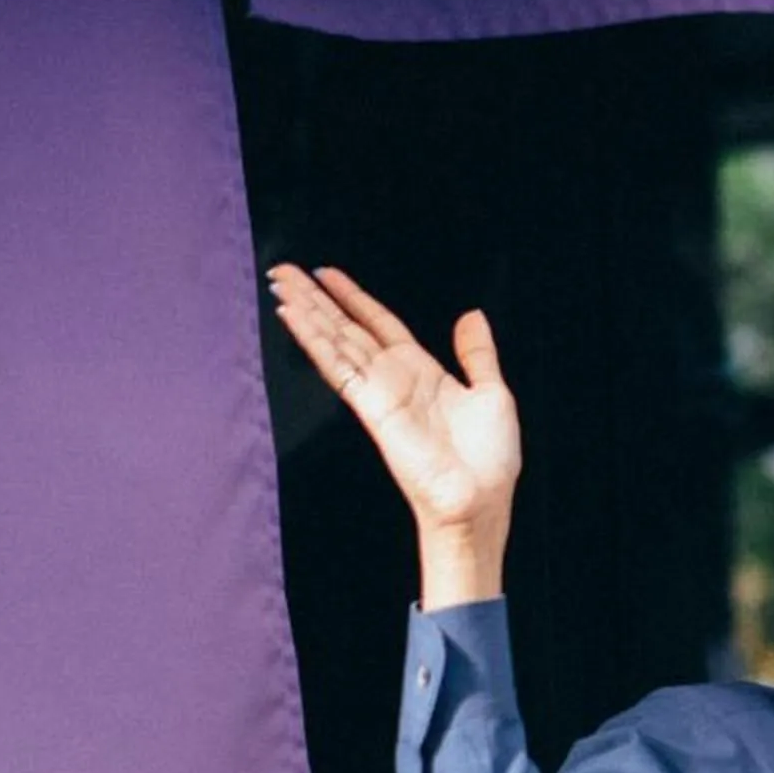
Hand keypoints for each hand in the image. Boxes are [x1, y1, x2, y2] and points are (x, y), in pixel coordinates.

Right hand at [268, 264, 519, 605]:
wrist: (480, 502)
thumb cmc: (490, 461)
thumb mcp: (492, 393)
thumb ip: (477, 354)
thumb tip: (471, 316)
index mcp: (421, 372)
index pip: (378, 324)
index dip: (353, 298)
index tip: (326, 274)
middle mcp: (393, 378)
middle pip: (346, 328)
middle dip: (316, 299)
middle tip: (285, 271)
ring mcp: (378, 392)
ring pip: (335, 341)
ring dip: (307, 311)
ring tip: (281, 282)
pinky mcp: (370, 407)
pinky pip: (337, 366)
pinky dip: (314, 340)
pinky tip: (293, 317)